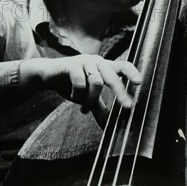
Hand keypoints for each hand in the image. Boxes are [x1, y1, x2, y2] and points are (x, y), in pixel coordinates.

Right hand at [20, 55, 141, 124]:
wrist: (46, 75)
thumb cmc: (70, 83)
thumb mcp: (86, 97)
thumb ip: (98, 107)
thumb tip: (108, 124)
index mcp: (104, 67)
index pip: (122, 66)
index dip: (132, 73)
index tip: (140, 83)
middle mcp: (97, 61)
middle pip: (113, 76)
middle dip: (121, 92)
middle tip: (127, 106)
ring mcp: (84, 61)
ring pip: (96, 82)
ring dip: (91, 98)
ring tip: (83, 106)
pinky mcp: (71, 64)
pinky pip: (80, 82)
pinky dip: (78, 94)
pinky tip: (73, 96)